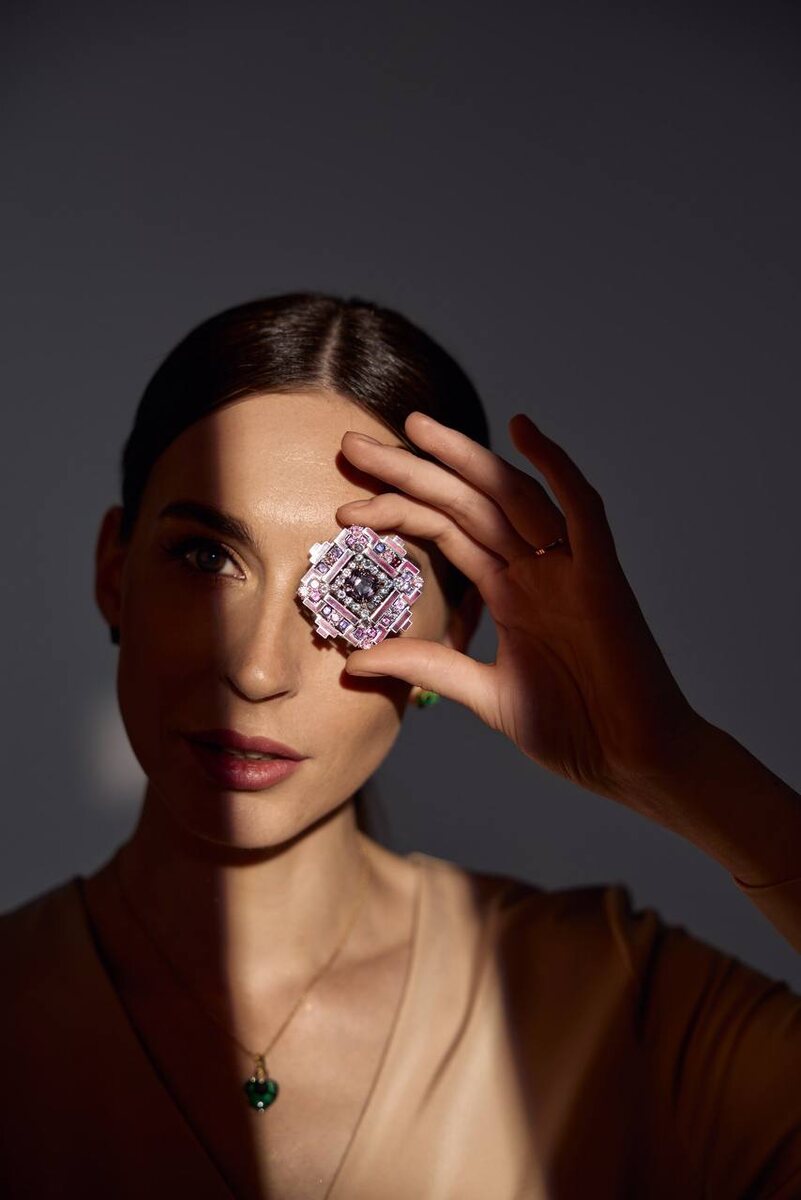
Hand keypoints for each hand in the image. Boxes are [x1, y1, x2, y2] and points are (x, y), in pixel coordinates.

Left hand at [336, 411, 701, 811]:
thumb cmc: (573, 728)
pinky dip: (558, 469)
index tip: (345, 512)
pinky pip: (583, 512)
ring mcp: (570, 569)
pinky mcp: (604, 578)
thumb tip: (354, 662)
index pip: (444, 531)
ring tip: (414, 427)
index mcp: (509, 590)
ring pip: (512, 496)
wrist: (633, 761)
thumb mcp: (485, 694)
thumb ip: (427, 667)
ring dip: (465, 458)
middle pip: (466, 502)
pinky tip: (523, 429)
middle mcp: (535, 568)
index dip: (395, 512)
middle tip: (353, 445)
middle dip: (410, 471)